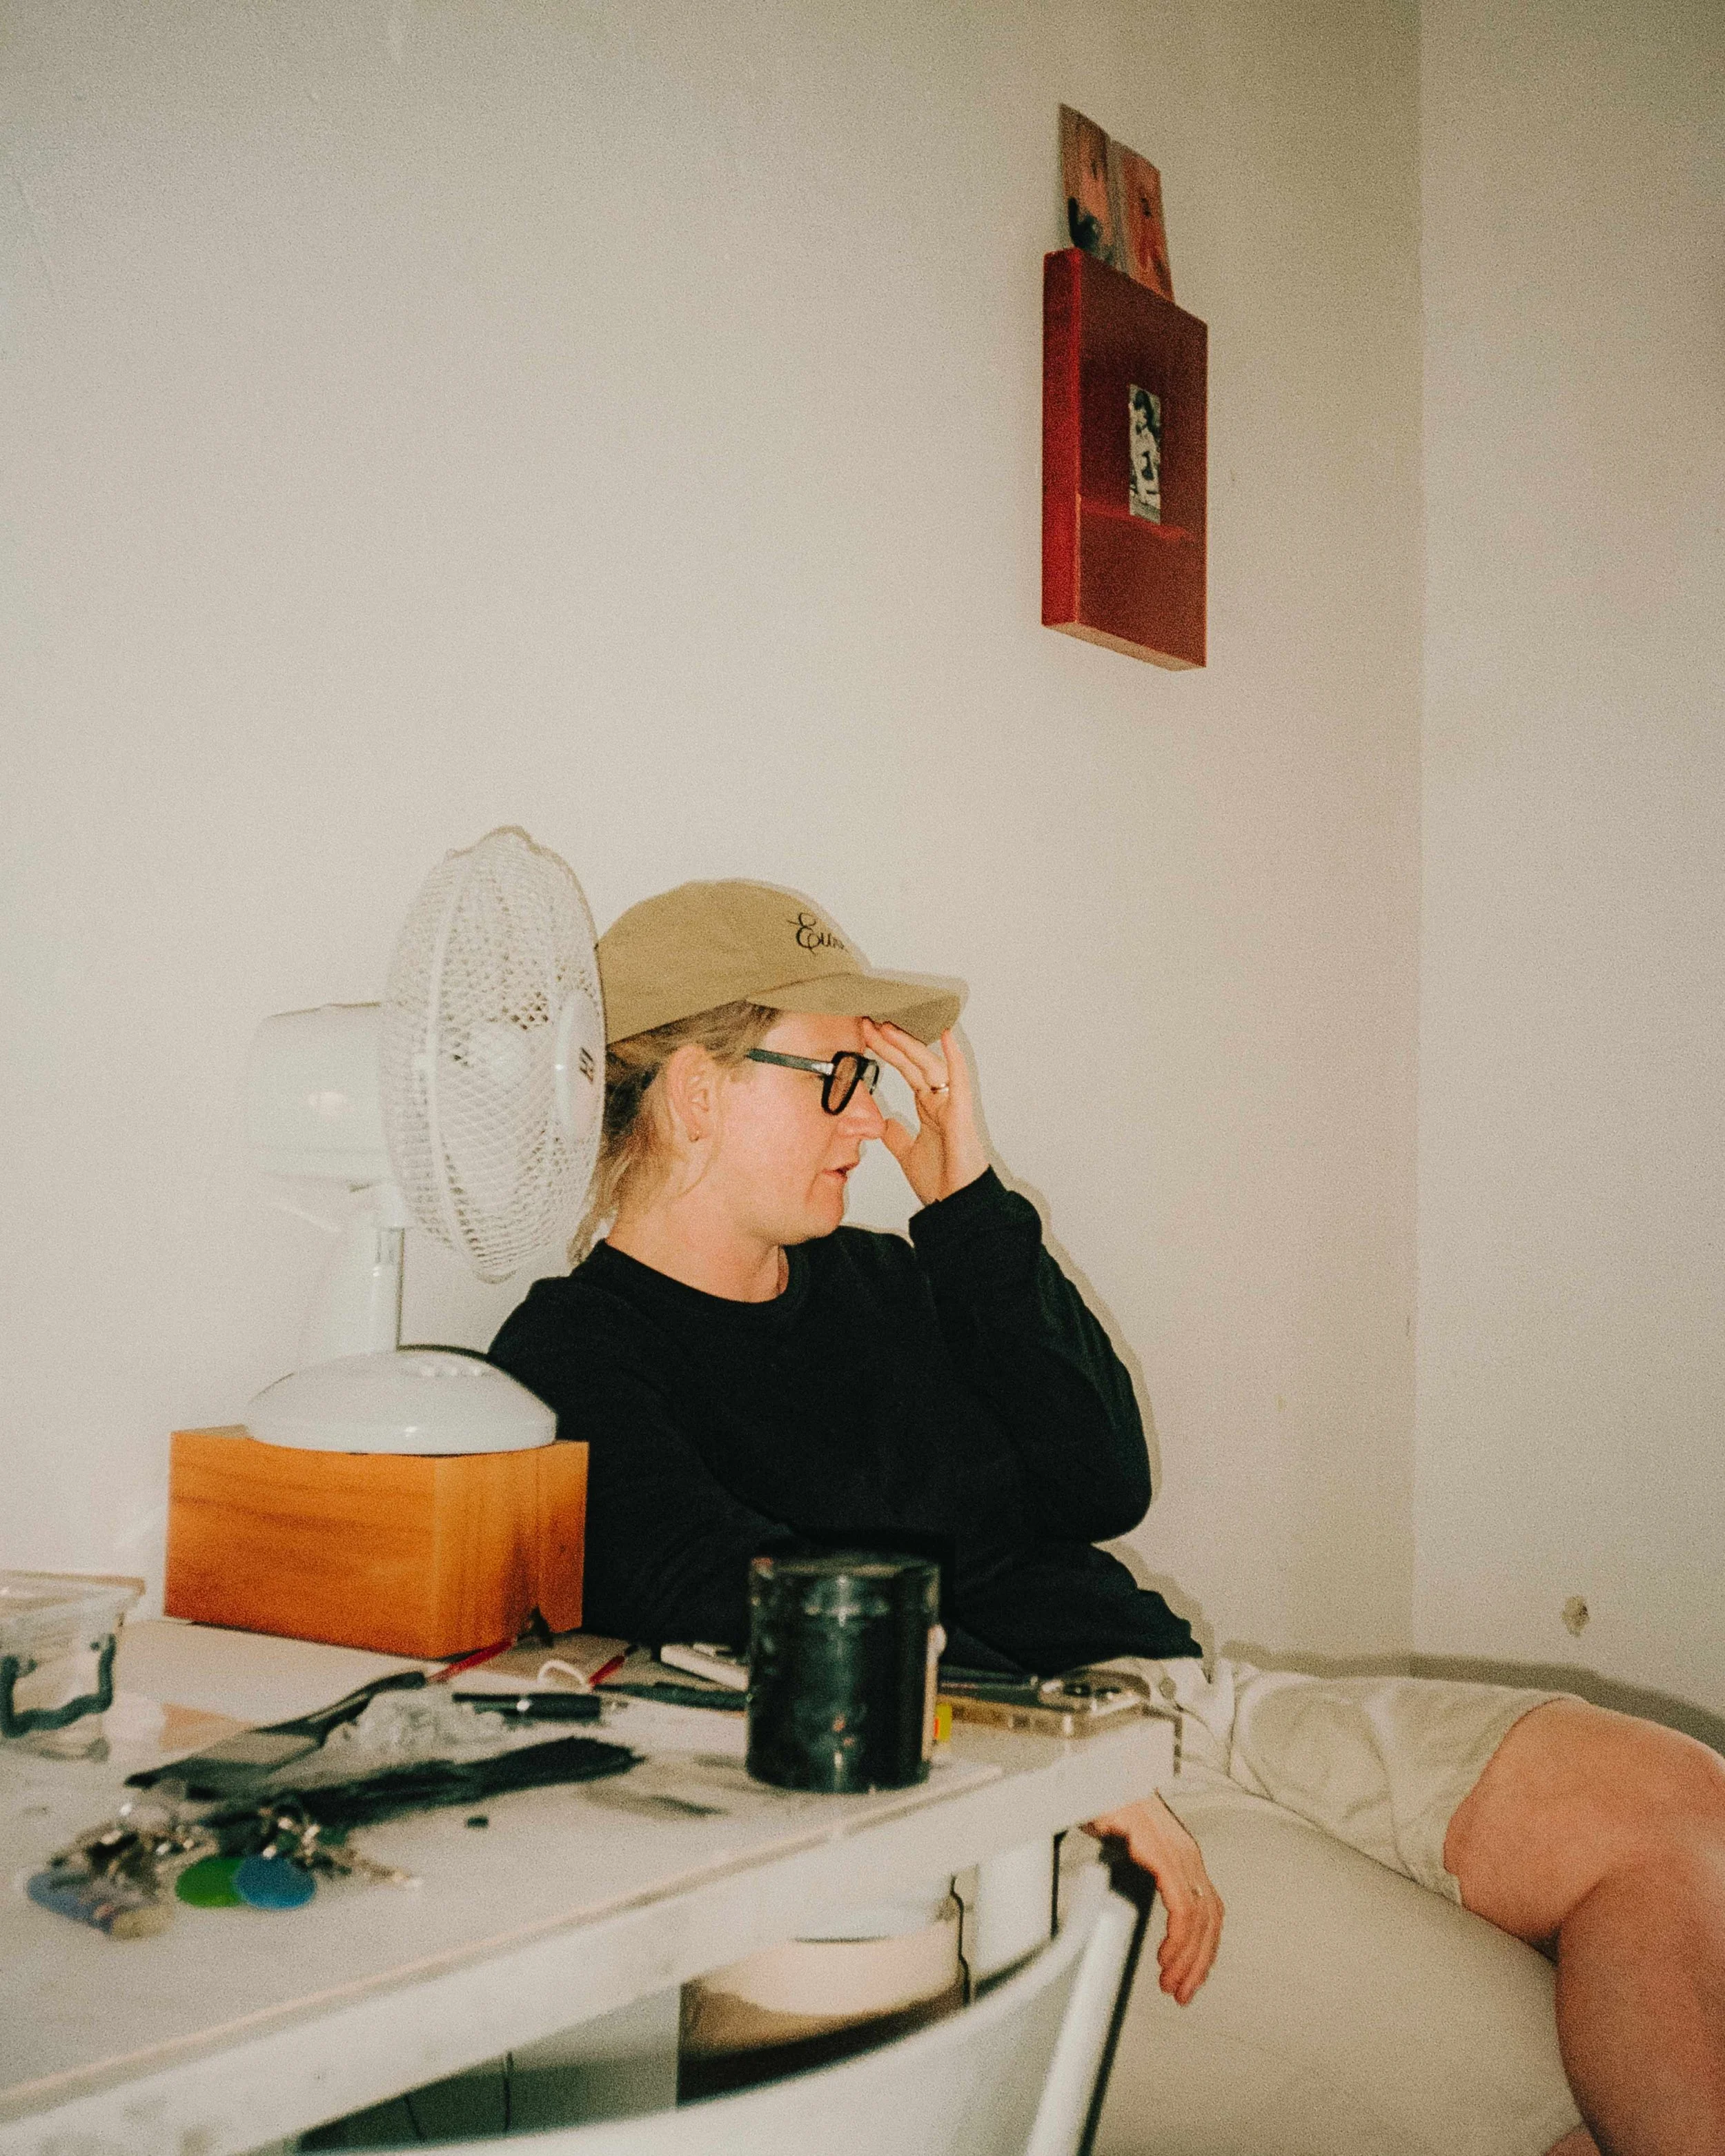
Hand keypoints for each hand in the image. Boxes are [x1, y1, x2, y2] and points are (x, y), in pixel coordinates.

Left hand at [861, 1022, 988, 1205]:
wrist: (955, 1205)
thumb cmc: (941, 1182)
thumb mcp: (908, 1154)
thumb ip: (898, 1137)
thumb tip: (886, 1123)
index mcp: (929, 1109)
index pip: (906, 1071)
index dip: (888, 1053)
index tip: (866, 1037)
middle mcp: (940, 1101)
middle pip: (914, 1063)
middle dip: (892, 1043)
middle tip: (869, 1023)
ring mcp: (951, 1104)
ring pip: (929, 1066)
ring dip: (909, 1045)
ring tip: (888, 1027)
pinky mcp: (961, 1112)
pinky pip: (958, 1079)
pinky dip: (953, 1057)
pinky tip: (946, 1035)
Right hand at [1081, 1793, 1222, 2003]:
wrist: (1090, 1769)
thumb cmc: (1104, 1801)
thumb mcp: (1125, 1843)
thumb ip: (1136, 1868)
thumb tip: (1125, 1898)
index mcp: (1181, 1853)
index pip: (1208, 1909)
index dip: (1203, 1949)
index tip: (1189, 1979)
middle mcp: (1186, 1852)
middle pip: (1211, 1919)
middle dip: (1199, 1963)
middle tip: (1182, 1994)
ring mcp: (1176, 1850)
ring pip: (1200, 1918)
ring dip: (1189, 1959)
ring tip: (1171, 1984)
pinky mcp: (1159, 1850)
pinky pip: (1181, 1904)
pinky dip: (1179, 1937)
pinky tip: (1165, 1957)